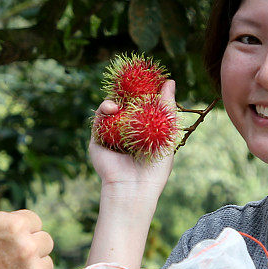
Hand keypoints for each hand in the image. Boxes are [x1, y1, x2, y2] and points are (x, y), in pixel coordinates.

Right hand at [89, 79, 175, 203]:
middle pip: (126, 106)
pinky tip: (112, 107)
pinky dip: (104, 110)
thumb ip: (167, 108)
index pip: (143, 108)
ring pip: (111, 111)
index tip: (149, 79)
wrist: (134, 188)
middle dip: (128, 93)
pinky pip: (99, 120)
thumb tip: (169, 81)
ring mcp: (111, 137)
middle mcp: (127, 134)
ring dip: (116, 101)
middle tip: (133, 81)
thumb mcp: (167, 134)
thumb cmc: (155, 166)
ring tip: (122, 102)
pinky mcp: (97, 141)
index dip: (144, 93)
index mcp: (144, 133)